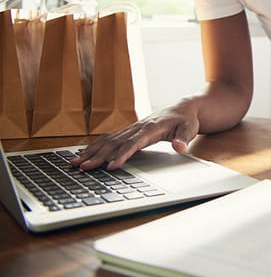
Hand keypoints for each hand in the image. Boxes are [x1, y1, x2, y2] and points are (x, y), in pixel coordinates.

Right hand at [69, 105, 199, 170]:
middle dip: (98, 156)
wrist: (183, 108)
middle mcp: (138, 127)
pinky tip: (84, 154)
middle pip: (115, 143)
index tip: (111, 166)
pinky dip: (95, 146)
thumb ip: (184, 138)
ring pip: (108, 141)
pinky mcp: (129, 131)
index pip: (133, 143)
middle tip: (83, 168)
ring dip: (91, 152)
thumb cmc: (186, 120)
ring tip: (74, 163)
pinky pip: (109, 138)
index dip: (122, 155)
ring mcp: (132, 128)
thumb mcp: (190, 129)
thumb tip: (180, 146)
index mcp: (151, 128)